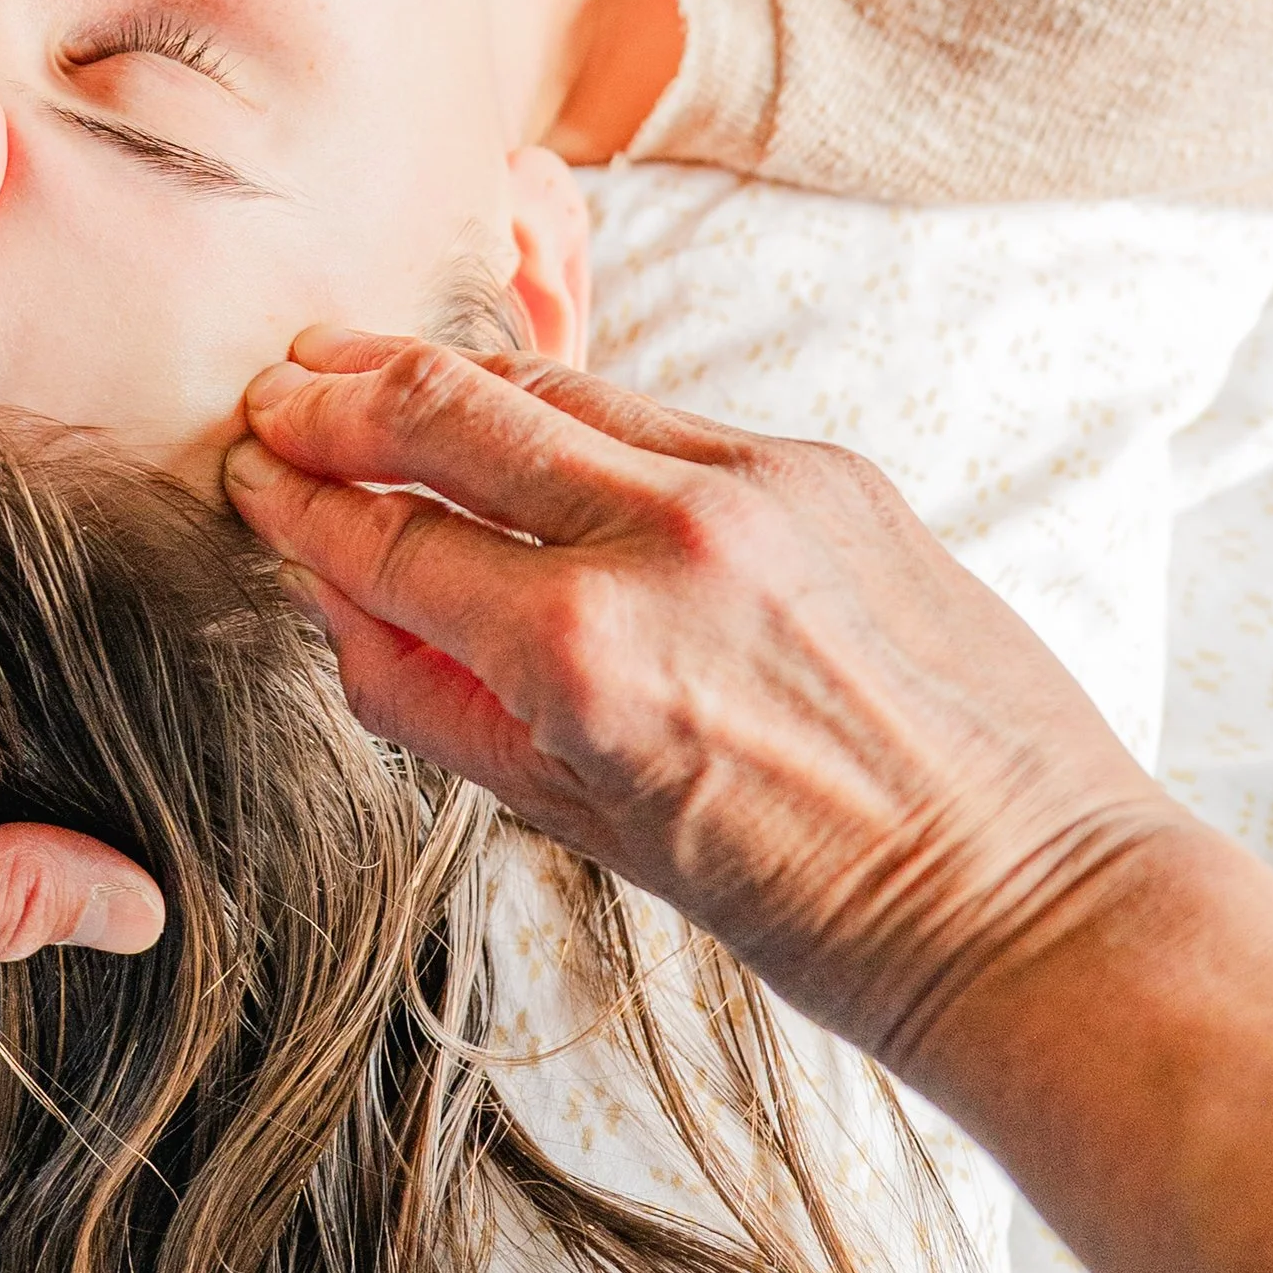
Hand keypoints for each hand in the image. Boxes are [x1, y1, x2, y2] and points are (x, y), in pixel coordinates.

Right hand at [223, 331, 1177, 1076]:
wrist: (1024, 899)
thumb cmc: (805, 904)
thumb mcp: (582, 828)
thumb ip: (437, 706)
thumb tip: (342, 606)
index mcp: (586, 653)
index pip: (390, 544)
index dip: (299, 504)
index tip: (248, 476)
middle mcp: (664, 540)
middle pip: (450, 411)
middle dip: (340, 394)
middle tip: (275, 389)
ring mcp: (757, 487)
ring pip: (554, 387)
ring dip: (444, 375)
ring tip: (365, 367)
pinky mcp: (827, 469)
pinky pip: (658, 416)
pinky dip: (569, 413)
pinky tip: (520, 420)